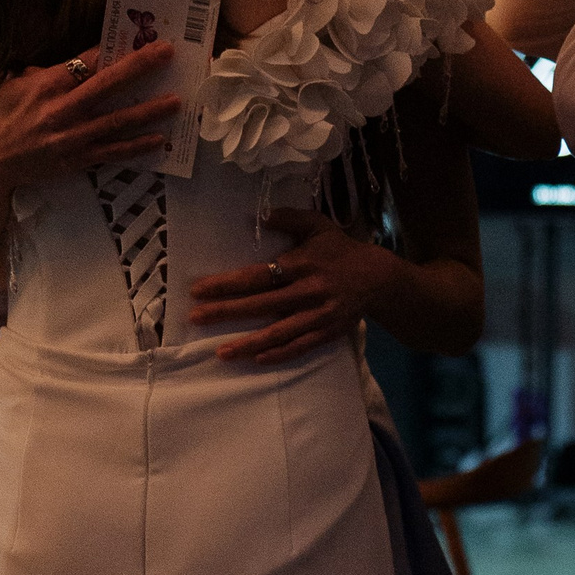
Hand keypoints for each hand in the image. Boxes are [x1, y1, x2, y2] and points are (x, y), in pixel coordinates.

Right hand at [0, 44, 182, 193]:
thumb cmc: (2, 118)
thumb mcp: (15, 85)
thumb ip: (46, 73)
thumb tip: (76, 63)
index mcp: (46, 86)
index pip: (85, 62)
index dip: (113, 49)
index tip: (138, 36)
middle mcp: (63, 110)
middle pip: (107, 85)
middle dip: (139, 67)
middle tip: (167, 53)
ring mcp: (73, 137)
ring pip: (117, 121)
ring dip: (148, 110)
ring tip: (176, 101)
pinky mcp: (78, 160)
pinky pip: (113, 152)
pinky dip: (136, 147)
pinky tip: (159, 139)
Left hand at [188, 208, 395, 365]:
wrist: (378, 278)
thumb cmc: (340, 250)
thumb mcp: (318, 225)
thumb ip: (290, 218)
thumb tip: (262, 215)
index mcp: (301, 264)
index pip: (258, 276)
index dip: (228, 284)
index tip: (200, 290)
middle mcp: (308, 291)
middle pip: (261, 305)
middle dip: (226, 312)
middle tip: (196, 317)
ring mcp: (318, 315)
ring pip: (278, 333)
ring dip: (248, 343)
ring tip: (221, 352)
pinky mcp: (327, 332)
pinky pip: (300, 346)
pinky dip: (279, 354)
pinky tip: (257, 359)